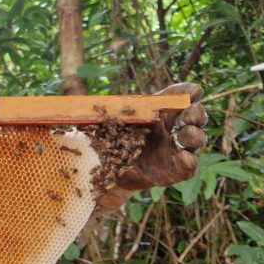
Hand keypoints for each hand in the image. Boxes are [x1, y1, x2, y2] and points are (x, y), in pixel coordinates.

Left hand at [94, 83, 206, 212]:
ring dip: (194, 134)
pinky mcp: (176, 169)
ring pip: (195, 138)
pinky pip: (189, 165)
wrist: (107, 172)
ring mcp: (176, 147)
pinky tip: (184, 157)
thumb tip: (68, 102)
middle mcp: (173, 126)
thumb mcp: (102, 122)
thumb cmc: (107, 140)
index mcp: (160, 109)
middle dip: (196, 113)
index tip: (190, 91)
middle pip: (194, 114)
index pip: (180, 95)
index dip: (187, 92)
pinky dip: (189, 161)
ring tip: (186, 134)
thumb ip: (97, 111)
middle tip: (190, 114)